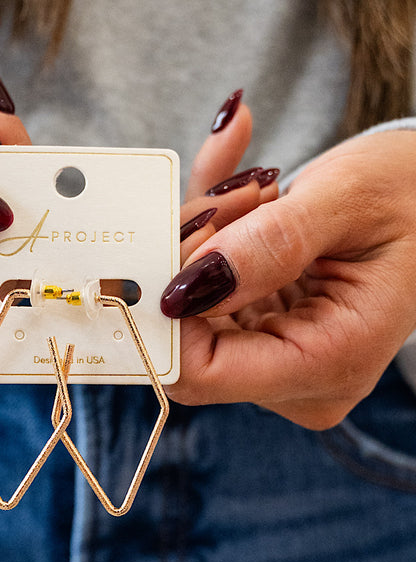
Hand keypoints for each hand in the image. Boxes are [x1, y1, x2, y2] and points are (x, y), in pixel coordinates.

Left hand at [161, 128, 415, 428]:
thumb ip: (269, 244)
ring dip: (202, 237)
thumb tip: (186, 289)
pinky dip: (209, 234)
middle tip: (226, 197)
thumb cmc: (409, 195)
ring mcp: (279, 356)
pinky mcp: (263, 331)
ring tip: (252, 189)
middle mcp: (301, 376)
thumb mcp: (347, 200)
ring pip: (192, 308)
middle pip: (191, 337)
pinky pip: (206, 290)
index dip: (169, 309)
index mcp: (331, 361)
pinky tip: (238, 186)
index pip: (204, 372)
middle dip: (189, 258)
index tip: (176, 237)